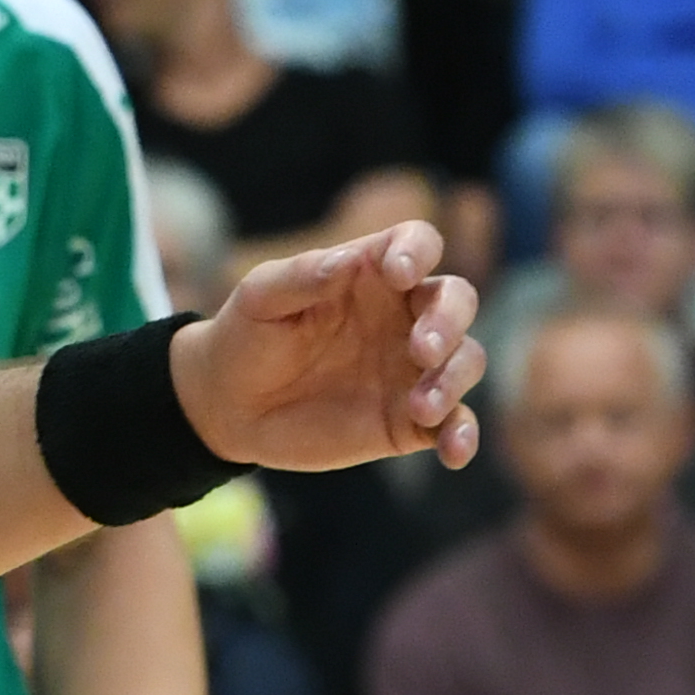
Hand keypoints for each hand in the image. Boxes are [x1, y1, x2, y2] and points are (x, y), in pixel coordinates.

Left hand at [170, 222, 484, 472]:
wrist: (230, 406)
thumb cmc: (246, 336)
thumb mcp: (260, 299)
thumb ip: (303, 276)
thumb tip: (348, 259)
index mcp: (369, 274)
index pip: (416, 243)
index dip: (418, 250)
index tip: (399, 273)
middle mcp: (402, 316)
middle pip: (455, 300)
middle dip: (449, 320)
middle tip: (420, 348)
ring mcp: (411, 369)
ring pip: (464, 360)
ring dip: (454, 379)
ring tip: (421, 406)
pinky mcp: (410, 421)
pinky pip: (453, 425)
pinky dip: (463, 436)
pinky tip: (453, 451)